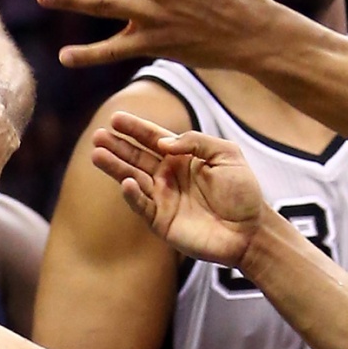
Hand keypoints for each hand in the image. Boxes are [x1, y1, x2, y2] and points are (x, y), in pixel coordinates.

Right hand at [92, 111, 263, 266]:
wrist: (251, 231)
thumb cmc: (243, 191)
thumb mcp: (226, 154)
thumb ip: (196, 141)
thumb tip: (164, 143)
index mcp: (183, 157)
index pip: (153, 138)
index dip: (135, 129)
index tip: (116, 118)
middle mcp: (169, 176)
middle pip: (136, 157)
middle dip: (117, 146)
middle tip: (97, 135)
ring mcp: (163, 198)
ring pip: (132, 178)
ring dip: (114, 167)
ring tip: (96, 154)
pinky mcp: (161, 221)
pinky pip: (142, 205)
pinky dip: (132, 195)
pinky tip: (124, 182)